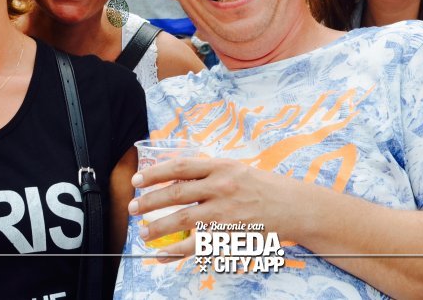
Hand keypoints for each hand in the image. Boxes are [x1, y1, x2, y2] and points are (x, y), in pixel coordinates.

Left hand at [126, 157, 291, 259]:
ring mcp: (225, 212)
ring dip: (158, 227)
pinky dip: (177, 250)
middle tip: (132, 207)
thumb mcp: (234, 168)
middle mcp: (221, 187)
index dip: (155, 173)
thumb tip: (171, 177)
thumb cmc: (259, 186)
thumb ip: (206, 172)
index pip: (180, 167)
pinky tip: (163, 253)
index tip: (137, 180)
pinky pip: (197, 245)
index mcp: (220, 167)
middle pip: (176, 193)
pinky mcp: (229, 234)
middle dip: (149, 201)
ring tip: (143, 232)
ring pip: (183, 219)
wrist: (290, 206)